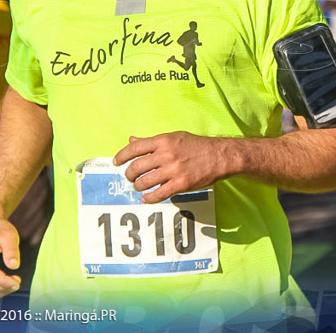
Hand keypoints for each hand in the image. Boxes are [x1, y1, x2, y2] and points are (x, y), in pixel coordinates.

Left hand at [113, 131, 236, 203]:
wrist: (219, 156)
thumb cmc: (196, 145)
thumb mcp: (174, 137)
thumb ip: (152, 141)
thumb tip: (132, 140)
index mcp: (163, 140)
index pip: (134, 148)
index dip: (121, 156)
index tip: (116, 162)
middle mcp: (166, 155)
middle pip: (136, 167)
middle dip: (129, 175)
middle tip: (130, 177)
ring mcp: (173, 170)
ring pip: (144, 182)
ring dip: (138, 186)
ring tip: (139, 186)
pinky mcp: (180, 184)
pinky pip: (158, 194)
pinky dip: (149, 198)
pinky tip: (146, 198)